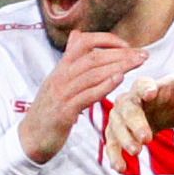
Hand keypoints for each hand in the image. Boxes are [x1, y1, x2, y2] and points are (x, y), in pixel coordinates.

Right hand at [21, 32, 143, 164]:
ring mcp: (61, 94)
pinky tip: (119, 81)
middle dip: (121, 54)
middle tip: (143, 55)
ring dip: (118, 67)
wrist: (30, 139)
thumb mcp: (57, 81)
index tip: (128, 45)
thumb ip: (70, 60)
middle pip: (93, 57)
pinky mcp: (63, 112)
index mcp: (60, 69)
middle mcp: (60, 77)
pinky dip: (103, 86)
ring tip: (138, 64)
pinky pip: (85, 96)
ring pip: (91, 74)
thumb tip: (77, 35)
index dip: (106, 40)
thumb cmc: (49, 110)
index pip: (82, 42)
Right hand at [111, 67, 173, 168]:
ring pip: (115, 127)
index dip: (145, 89)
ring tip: (136, 152)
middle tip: (146, 139)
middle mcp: (128, 100)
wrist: (164, 110)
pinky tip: (121, 167)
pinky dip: (114, 155)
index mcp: (144, 86)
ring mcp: (119, 117)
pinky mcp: (116, 133)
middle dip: (135, 124)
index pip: (142, 85)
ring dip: (124, 140)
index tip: (151, 94)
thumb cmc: (173, 97)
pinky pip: (112, 143)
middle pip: (127, 110)